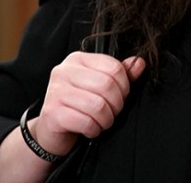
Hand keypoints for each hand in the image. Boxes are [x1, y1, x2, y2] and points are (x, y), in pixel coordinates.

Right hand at [29, 52, 145, 155]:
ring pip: (97, 105)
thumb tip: (139, 63)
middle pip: (107, 86)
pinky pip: (85, 122)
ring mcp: (55, 91)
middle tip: (111, 113)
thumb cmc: (77, 106)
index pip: (114, 67)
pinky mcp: (52, 113)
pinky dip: (93, 130)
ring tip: (101, 122)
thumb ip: (119, 75)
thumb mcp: (99, 87)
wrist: (51, 130)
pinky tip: (89, 129)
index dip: (124, 86)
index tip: (120, 97)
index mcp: (78, 60)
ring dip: (106, 119)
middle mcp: (64, 71)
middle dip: (116, 105)